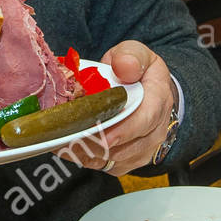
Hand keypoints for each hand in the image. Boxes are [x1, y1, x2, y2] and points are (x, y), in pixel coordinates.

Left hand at [57, 40, 176, 175]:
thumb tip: (123, 67)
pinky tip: (65, 146)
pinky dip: (83, 158)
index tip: (97, 131)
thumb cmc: (138, 72)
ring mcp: (142, 149)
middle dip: (94, 143)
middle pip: (124, 146)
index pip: (143, 121)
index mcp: (158, 101)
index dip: (120, 130)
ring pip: (112, 160)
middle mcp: (155, 131)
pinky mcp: (128, 161)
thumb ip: (130, 56)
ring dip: (86, 152)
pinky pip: (105, 166)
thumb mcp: (137, 54)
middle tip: (67, 135)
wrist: (149, 92)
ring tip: (62, 139)